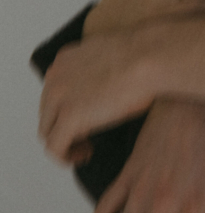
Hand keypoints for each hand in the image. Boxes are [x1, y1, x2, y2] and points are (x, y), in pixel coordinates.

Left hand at [39, 30, 159, 161]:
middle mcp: (56, 76)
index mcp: (65, 60)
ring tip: (86, 149)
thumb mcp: (112, 55)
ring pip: (47, 131)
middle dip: (64, 127)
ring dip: (65, 144)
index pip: (54, 93)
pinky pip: (55, 148)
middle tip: (87, 138)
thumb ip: (98, 68)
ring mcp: (59, 96)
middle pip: (48, 113)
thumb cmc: (145, 57)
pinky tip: (86, 155)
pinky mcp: (69, 117)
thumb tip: (108, 83)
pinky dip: (66, 157)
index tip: (87, 119)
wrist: (150, 58)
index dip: (67, 110)